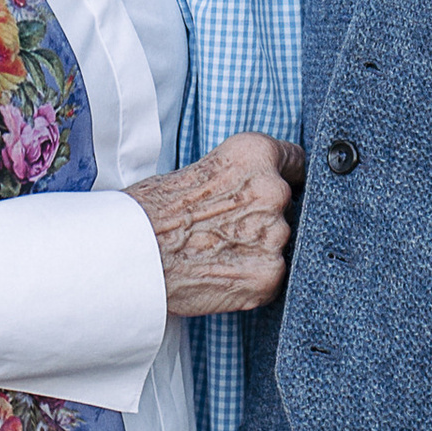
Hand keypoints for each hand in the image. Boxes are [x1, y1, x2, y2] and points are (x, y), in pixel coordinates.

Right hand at [129, 134, 302, 316]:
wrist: (135, 252)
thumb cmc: (155, 208)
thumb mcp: (206, 165)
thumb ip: (245, 174)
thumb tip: (264, 186)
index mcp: (256, 154)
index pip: (297, 162)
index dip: (288, 176)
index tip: (284, 186)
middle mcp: (272, 191)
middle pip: (288, 206)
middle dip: (266, 217)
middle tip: (230, 228)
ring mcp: (274, 236)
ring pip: (280, 243)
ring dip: (259, 248)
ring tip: (221, 251)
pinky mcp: (268, 275)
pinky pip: (272, 275)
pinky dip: (253, 276)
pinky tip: (224, 271)